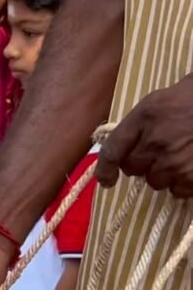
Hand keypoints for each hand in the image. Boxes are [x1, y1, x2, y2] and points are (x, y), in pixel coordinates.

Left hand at [95, 75, 192, 196]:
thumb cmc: (192, 98)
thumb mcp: (158, 102)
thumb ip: (136, 126)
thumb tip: (121, 153)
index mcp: (145, 119)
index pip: (113, 151)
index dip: (105, 169)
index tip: (106, 180)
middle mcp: (156, 142)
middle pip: (135, 170)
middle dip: (144, 164)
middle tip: (162, 152)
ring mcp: (176, 162)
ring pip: (157, 181)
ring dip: (165, 174)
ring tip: (182, 156)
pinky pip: (179, 190)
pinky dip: (185, 183)